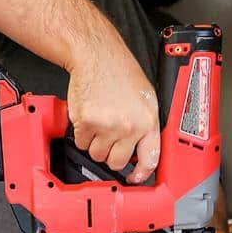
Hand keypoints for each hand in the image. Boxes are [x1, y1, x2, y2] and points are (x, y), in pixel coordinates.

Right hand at [67, 35, 159, 183]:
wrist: (97, 55)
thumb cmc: (121, 73)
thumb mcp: (146, 100)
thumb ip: (145, 127)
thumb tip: (140, 152)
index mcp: (148, 122)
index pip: (150, 159)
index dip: (142, 174)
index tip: (135, 178)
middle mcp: (129, 126)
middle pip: (117, 162)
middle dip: (112, 154)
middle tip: (110, 139)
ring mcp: (107, 126)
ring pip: (97, 155)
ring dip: (96, 144)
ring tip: (100, 123)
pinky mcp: (86, 123)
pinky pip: (82, 143)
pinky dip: (82, 134)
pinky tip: (90, 117)